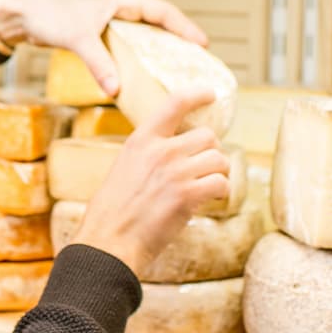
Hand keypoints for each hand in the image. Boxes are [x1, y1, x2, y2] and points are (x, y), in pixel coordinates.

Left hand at [0, 0, 206, 97]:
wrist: (18, 12)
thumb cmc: (48, 14)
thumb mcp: (78, 39)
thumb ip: (99, 64)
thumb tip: (117, 91)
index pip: (163, 12)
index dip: (184, 28)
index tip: (203, 46)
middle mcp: (117, 5)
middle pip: (156, 22)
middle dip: (175, 40)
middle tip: (194, 63)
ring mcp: (105, 18)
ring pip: (138, 34)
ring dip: (154, 49)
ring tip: (172, 71)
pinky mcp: (92, 31)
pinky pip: (121, 44)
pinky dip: (132, 56)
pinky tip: (137, 74)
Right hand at [73, 88, 229, 273]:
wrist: (110, 238)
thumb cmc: (114, 210)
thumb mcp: (125, 168)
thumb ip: (150, 155)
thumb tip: (179, 152)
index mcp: (140, 140)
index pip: (173, 104)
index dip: (196, 95)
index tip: (209, 93)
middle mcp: (159, 150)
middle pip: (208, 137)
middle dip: (210, 154)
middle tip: (202, 171)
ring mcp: (175, 171)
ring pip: (220, 160)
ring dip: (218, 174)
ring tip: (206, 188)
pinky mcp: (187, 194)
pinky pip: (221, 183)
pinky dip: (220, 193)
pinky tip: (208, 201)